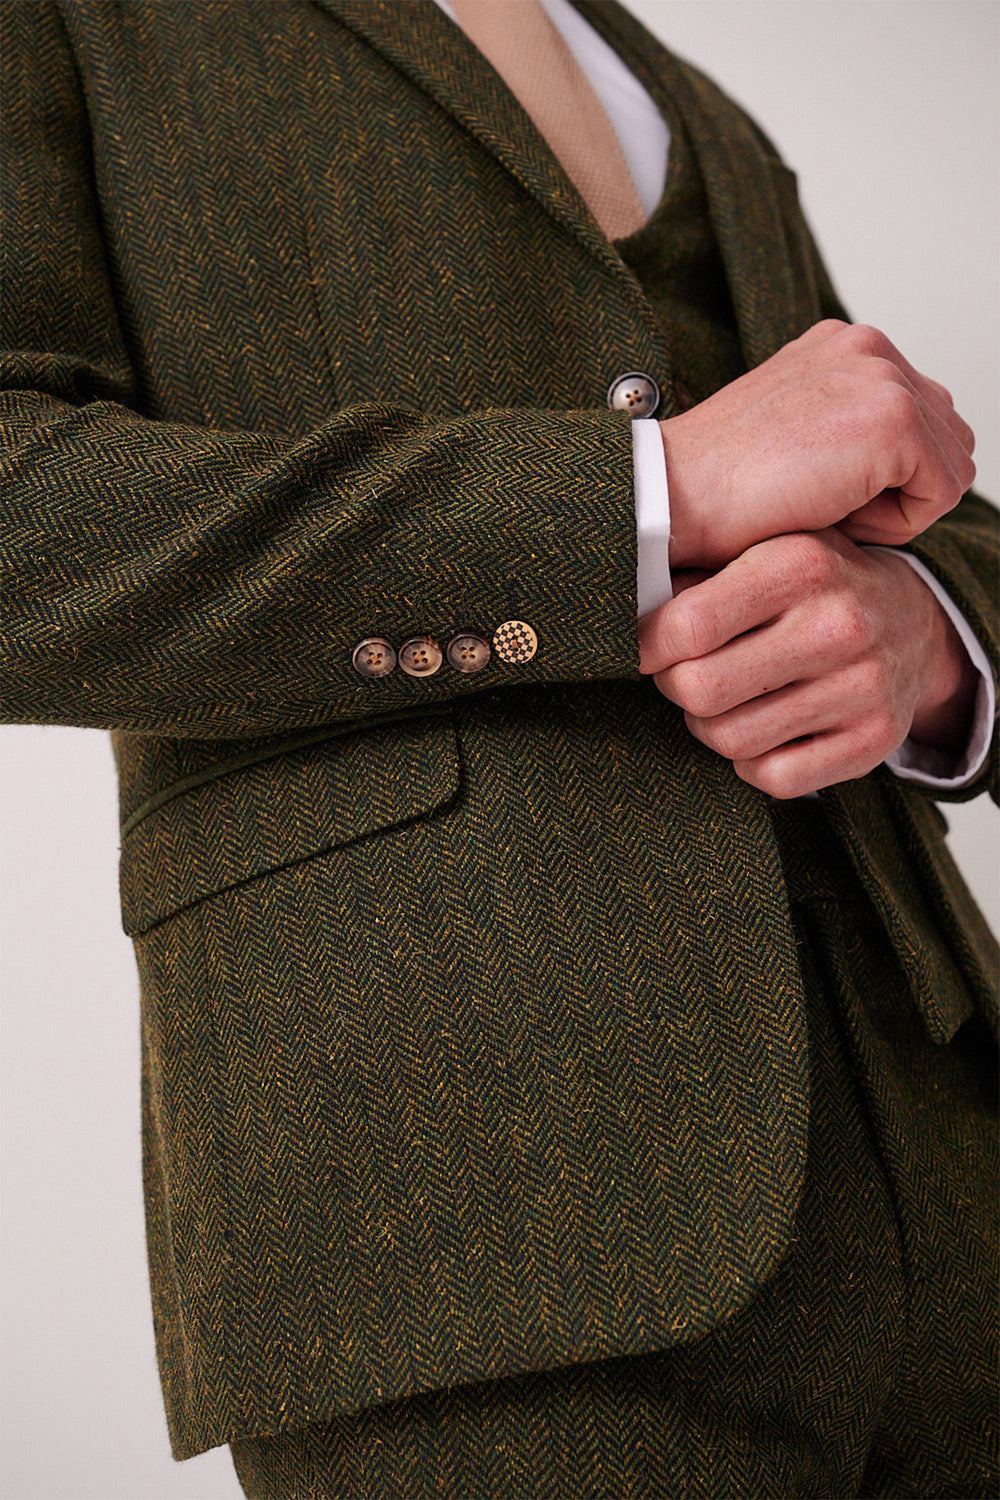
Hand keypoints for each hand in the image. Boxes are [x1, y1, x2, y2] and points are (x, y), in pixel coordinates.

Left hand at [637, 530, 978, 798]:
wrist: (914, 620)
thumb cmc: (813, 586)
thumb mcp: (766, 551)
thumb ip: (699, 574)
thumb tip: (617, 604)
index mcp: (800, 563)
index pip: (687, 626)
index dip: (648, 647)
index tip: (647, 649)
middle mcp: (838, 624)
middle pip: (700, 690)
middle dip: (677, 687)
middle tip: (685, 676)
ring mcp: (862, 686)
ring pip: (729, 739)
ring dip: (710, 727)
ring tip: (725, 701)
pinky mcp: (873, 740)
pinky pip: (772, 777)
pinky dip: (752, 762)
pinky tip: (763, 729)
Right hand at [659, 320, 975, 569]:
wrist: (672, 494)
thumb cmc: (715, 487)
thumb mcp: (788, 437)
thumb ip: (844, 431)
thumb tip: (897, 471)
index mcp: (842, 348)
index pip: (917, 417)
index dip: (883, 477)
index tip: (817, 491)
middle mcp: (868, 347)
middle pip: (946, 437)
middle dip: (901, 486)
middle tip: (825, 506)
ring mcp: (884, 378)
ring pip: (950, 465)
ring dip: (899, 504)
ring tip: (829, 509)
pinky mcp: (893, 419)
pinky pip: (942, 492)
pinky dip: (896, 523)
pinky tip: (834, 515)